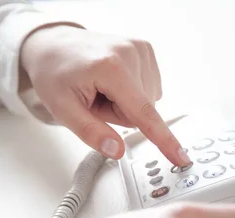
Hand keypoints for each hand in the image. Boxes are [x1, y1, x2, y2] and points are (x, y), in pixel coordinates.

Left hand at [20, 25, 189, 165]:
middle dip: (120, 114)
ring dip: (126, 103)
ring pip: (147, 102)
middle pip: (142, 111)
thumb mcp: (61, 109)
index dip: (163, 139)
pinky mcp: (145, 49)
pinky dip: (132, 92)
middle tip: (95, 99)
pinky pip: (149, 89)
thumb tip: (117, 150)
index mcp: (110, 68)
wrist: (53, 44)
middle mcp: (130, 53)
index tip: (181, 157)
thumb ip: (91, 133)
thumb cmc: (54, 73)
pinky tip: (114, 81)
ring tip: (103, 88)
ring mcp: (140, 48)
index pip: (144, 113)